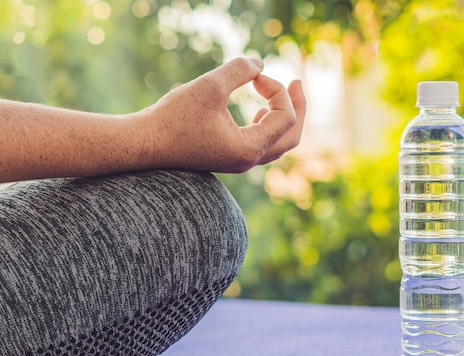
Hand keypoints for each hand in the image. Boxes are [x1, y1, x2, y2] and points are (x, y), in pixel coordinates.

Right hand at [144, 57, 305, 173]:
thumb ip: (239, 70)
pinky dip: (267, 126)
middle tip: (298, 83)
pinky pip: (261, 145)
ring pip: (278, 143)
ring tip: (279, 93)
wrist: (144, 144)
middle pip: (291, 137)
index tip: (255, 76)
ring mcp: (239, 161)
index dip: (277, 91)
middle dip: (297, 107)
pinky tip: (257, 113)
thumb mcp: (209, 86)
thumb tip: (260, 63)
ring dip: (283, 117)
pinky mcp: (229, 157)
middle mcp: (248, 160)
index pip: (283, 117)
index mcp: (248, 149)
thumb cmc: (173, 117)